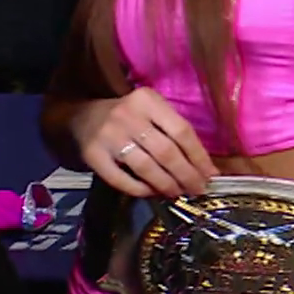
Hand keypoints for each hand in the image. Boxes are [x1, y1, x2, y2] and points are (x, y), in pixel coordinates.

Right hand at [71, 88, 219, 198]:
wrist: (83, 116)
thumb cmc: (129, 116)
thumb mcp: (152, 111)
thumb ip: (174, 131)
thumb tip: (204, 166)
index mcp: (148, 100)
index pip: (181, 130)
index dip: (199, 156)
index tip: (210, 175)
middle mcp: (128, 116)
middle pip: (166, 151)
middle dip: (186, 174)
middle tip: (198, 189)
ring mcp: (109, 136)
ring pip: (146, 167)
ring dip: (166, 184)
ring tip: (178, 193)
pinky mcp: (93, 156)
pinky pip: (121, 180)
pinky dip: (140, 190)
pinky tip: (153, 193)